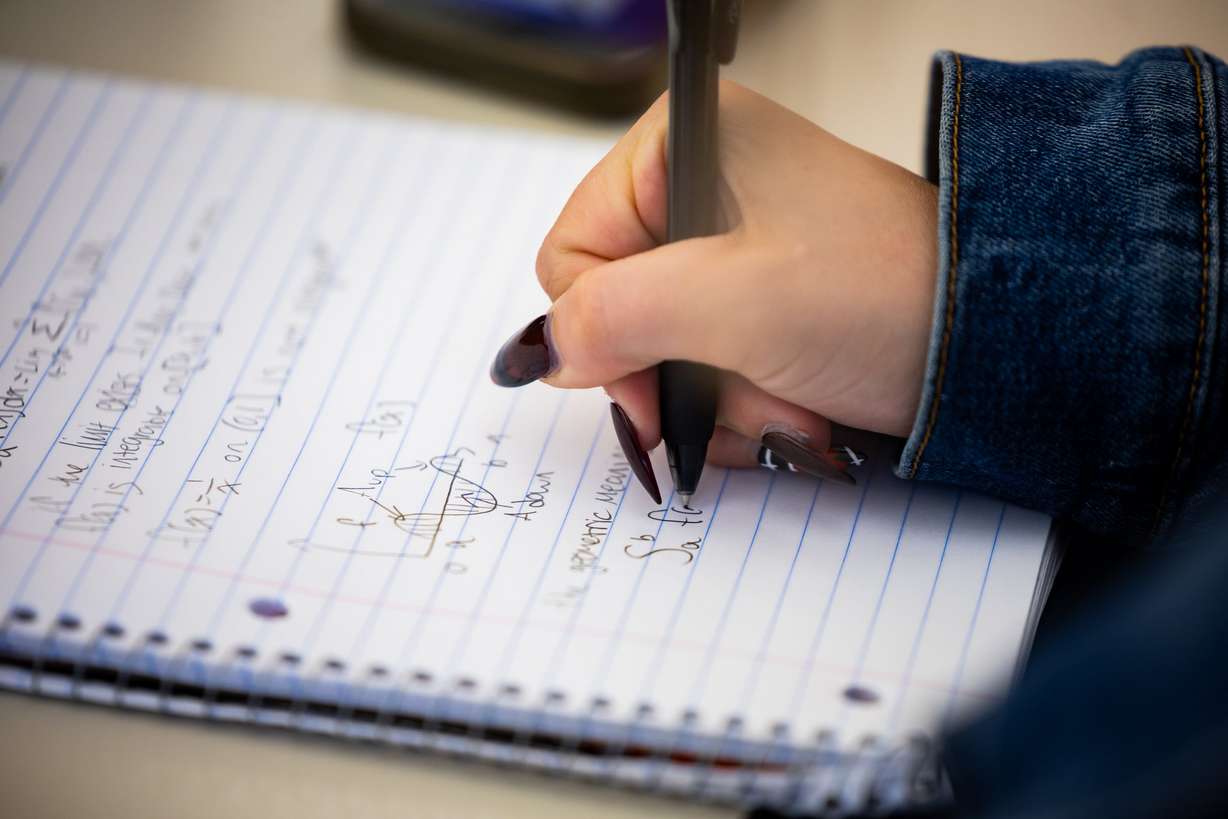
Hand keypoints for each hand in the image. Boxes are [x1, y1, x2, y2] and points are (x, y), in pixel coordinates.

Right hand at [492, 81, 937, 477]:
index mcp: (685, 143)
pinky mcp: (767, 293)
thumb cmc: (884, 293)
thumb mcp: (728, 302)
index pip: (572, 252)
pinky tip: (796, 406)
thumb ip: (612, 316)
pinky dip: (743, 402)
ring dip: (718, 399)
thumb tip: (547, 353)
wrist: (998, 342)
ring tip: (788, 401)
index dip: (603, 331)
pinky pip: (708, 363)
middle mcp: (704, 185)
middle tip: (744, 396)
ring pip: (664, 348)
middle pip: (619, 307)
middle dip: (677, 375)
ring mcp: (738, 243)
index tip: (653, 390)